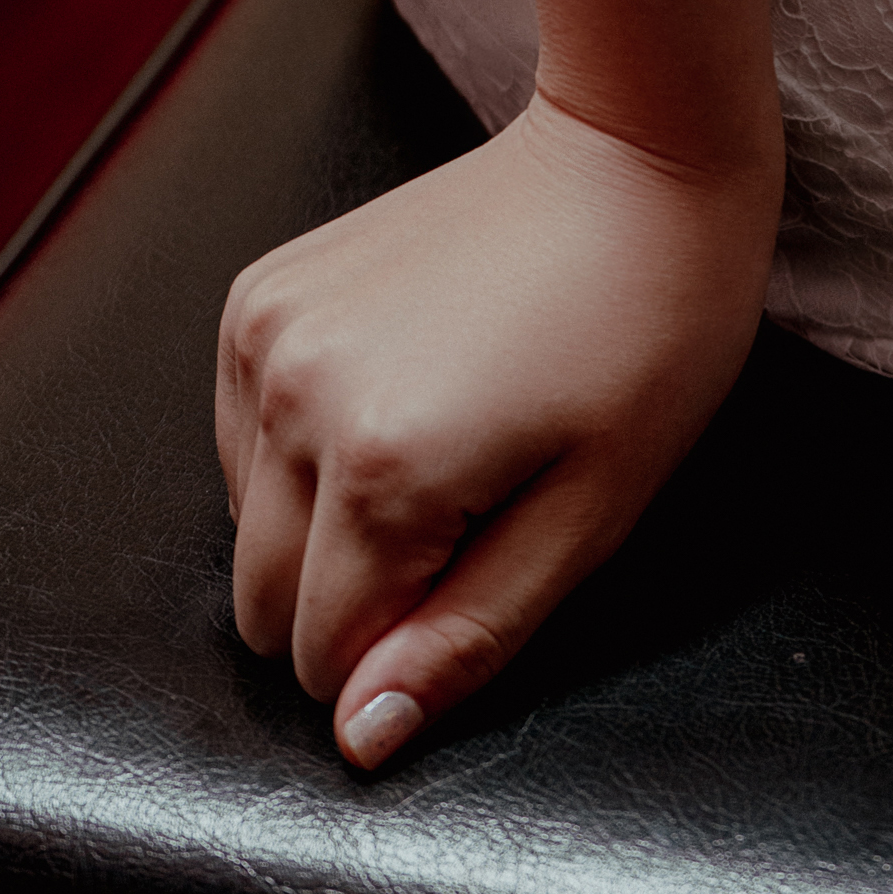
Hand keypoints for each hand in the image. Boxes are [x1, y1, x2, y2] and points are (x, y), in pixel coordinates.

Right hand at [216, 92, 781, 767]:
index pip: (324, 658)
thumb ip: (472, 635)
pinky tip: (403, 396)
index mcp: (385, 469)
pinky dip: (303, 447)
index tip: (484, 577)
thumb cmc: (652, 333)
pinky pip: (240, 434)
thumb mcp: (596, 513)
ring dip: (325, 519)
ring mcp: (267, 336)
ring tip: (448, 442)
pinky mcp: (260, 293)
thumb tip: (364, 736)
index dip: (403, 652)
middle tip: (473, 517)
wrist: (634, 157)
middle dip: (353, 598)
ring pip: (242, 521)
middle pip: (262, 601)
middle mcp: (297, 400)